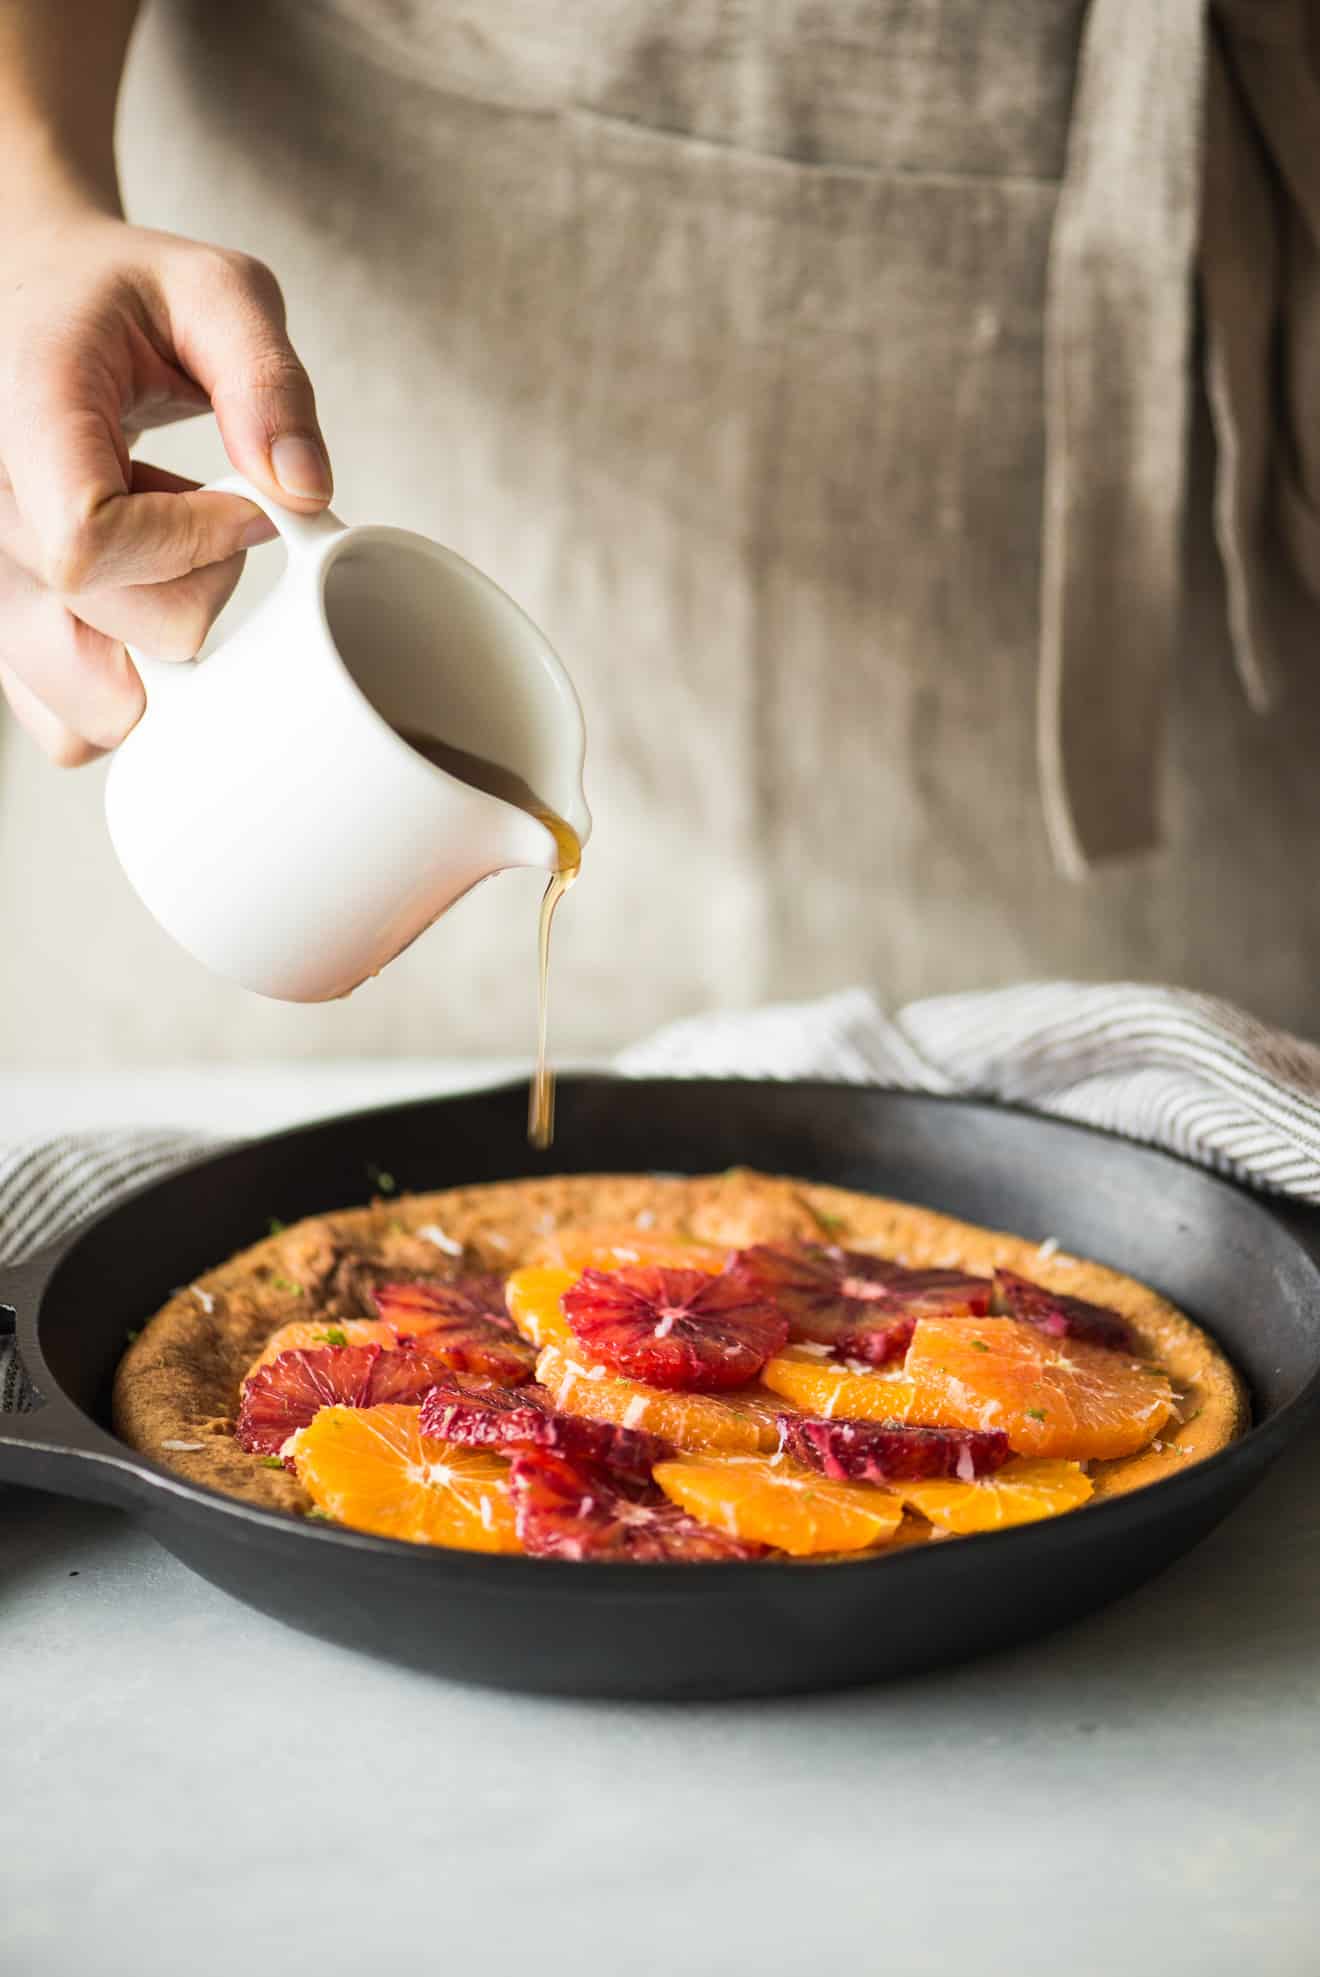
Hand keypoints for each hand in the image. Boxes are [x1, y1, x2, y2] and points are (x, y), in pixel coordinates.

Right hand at [0, 209, 331, 762]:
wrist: (36, 298)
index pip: (90, 546)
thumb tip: (304, 492)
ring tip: (161, 555)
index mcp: (20, 419)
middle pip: (96, 640)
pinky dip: (128, 690)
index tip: (241, 503)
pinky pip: (64, 726)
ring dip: (158, 654)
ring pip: (82, 707)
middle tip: (215, 521)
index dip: (192, 546)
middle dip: (196, 600)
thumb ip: (270, 379)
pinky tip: (138, 601)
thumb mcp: (217, 289)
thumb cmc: (124, 296)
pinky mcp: (5, 629)